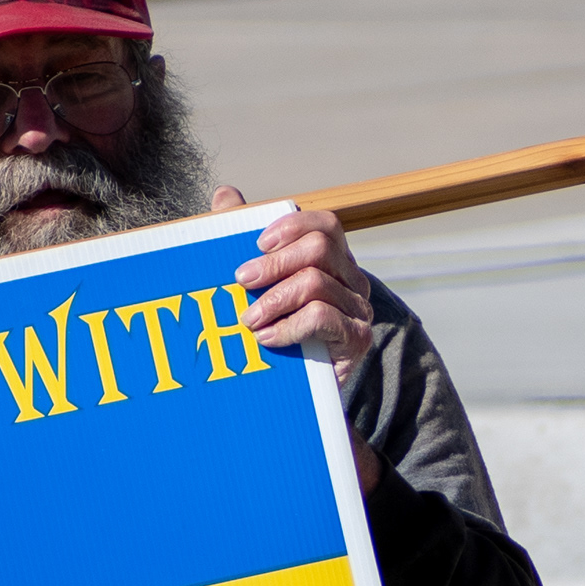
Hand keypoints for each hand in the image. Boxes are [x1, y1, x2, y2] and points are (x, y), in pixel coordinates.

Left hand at [218, 187, 375, 382]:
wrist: (297, 391)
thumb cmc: (276, 329)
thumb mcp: (258, 283)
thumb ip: (242, 238)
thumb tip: (225, 194)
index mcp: (334, 261)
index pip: (326, 225)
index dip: (292, 227)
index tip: (258, 244)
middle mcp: (353, 281)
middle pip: (320, 249)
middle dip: (274, 263)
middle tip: (241, 281)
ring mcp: (359, 310)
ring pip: (315, 284)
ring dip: (273, 300)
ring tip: (248, 320)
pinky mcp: (357, 339)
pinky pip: (320, 318)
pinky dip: (287, 326)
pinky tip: (267, 338)